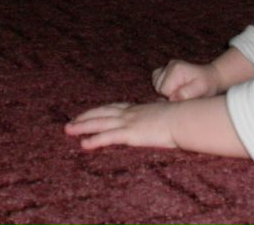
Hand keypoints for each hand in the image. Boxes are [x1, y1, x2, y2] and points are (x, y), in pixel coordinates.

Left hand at [65, 97, 248, 158]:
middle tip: (71, 122)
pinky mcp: (130, 133)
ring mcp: (129, 122)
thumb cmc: (181, 117)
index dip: (100, 110)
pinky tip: (83, 144)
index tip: (89, 112)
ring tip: (69, 130)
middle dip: (85, 117)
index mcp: (139, 108)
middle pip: (102, 113)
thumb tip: (165, 117)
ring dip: (82, 126)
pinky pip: (107, 137)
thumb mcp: (168, 113)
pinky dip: (94, 140)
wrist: (184, 118)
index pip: (114, 107)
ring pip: (100, 122)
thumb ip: (161, 115)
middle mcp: (131, 113)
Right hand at [152, 60, 220, 100]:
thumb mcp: (200, 89)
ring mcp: (167, 65)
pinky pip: (156, 80)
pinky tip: (174, 86)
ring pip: (156, 84)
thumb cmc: (206, 85)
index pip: (164, 90)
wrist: (211, 77)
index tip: (185, 95)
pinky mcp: (166, 68)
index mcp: (176, 69)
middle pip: (158, 87)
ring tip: (180, 89)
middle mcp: (170, 64)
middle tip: (183, 92)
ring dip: (166, 90)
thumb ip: (186, 93)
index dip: (173, 97)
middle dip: (169, 94)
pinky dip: (162, 85)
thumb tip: (172, 98)